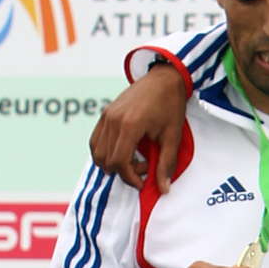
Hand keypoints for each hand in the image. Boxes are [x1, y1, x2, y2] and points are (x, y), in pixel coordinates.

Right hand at [91, 61, 189, 191]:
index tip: (143, 182)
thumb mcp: (173, 137)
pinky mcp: (105, 113)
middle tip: (144, 166)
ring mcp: (106, 115)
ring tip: (135, 158)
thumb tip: (164, 189)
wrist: (163, 79)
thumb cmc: (170, 106)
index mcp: (130, 125)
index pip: (119, 162)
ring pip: (97, 152)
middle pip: (106, 160)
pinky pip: (96, 140)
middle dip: (124, 171)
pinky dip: (106, 152)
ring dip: (113, 163)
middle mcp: (113, 120)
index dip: (130, 178)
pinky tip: (125, 150)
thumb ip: (166, 164)